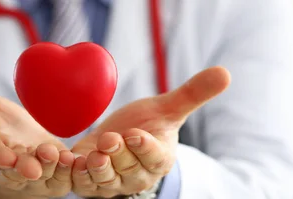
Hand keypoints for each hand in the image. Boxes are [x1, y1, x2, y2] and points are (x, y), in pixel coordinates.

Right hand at [0, 66, 73, 198]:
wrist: (13, 151)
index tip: (2, 156)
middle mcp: (12, 167)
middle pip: (18, 170)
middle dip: (24, 167)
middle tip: (32, 164)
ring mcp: (36, 174)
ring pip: (45, 175)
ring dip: (52, 167)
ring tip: (58, 155)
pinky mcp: (57, 173)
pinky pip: (67, 174)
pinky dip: (73, 169)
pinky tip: (81, 159)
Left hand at [71, 66, 230, 197]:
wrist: (119, 141)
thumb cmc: (147, 125)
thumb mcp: (168, 108)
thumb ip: (193, 94)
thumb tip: (225, 72)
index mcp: (159, 158)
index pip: (155, 158)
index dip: (146, 149)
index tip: (136, 135)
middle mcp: (136, 176)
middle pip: (127, 169)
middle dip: (118, 154)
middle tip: (110, 139)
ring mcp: (112, 182)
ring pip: (103, 181)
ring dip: (96, 170)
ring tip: (90, 155)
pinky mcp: (88, 183)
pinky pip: (79, 184)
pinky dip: (72, 175)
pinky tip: (67, 160)